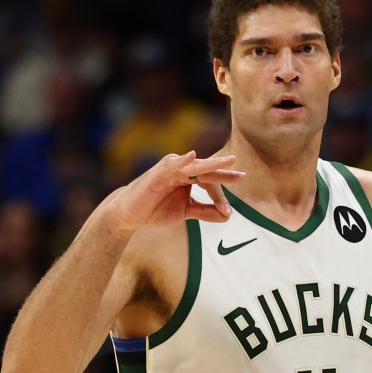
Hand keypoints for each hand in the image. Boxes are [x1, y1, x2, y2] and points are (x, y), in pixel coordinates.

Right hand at [105, 151, 244, 232]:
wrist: (130, 215)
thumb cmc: (156, 209)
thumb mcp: (186, 212)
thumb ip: (206, 212)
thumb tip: (228, 216)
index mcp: (188, 178)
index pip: (210, 181)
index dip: (221, 193)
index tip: (230, 209)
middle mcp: (181, 171)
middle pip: (206, 170)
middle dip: (223, 172)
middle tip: (241, 175)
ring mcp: (169, 170)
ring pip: (193, 166)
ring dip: (210, 164)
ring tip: (226, 162)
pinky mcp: (156, 174)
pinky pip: (170, 165)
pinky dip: (181, 160)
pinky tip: (192, 156)